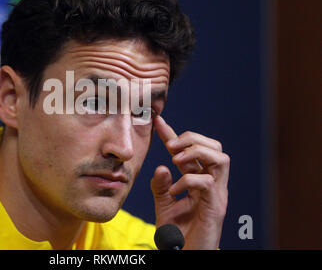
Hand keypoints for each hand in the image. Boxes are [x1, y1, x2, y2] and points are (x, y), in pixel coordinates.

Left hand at [150, 116, 229, 249]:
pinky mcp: (216, 208)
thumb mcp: (164, 205)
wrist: (185, 255)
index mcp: (199, 180)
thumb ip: (160, 186)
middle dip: (192, 138)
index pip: (190, 150)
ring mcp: (216, 195)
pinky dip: (187, 180)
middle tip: (170, 146)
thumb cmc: (177, 234)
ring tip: (175, 159)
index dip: (174, 134)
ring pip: (220, 158)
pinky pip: (207, 183)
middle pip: (214, 146)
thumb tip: (161, 166)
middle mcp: (212, 184)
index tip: (157, 122)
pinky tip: (174, 191)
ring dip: (196, 152)